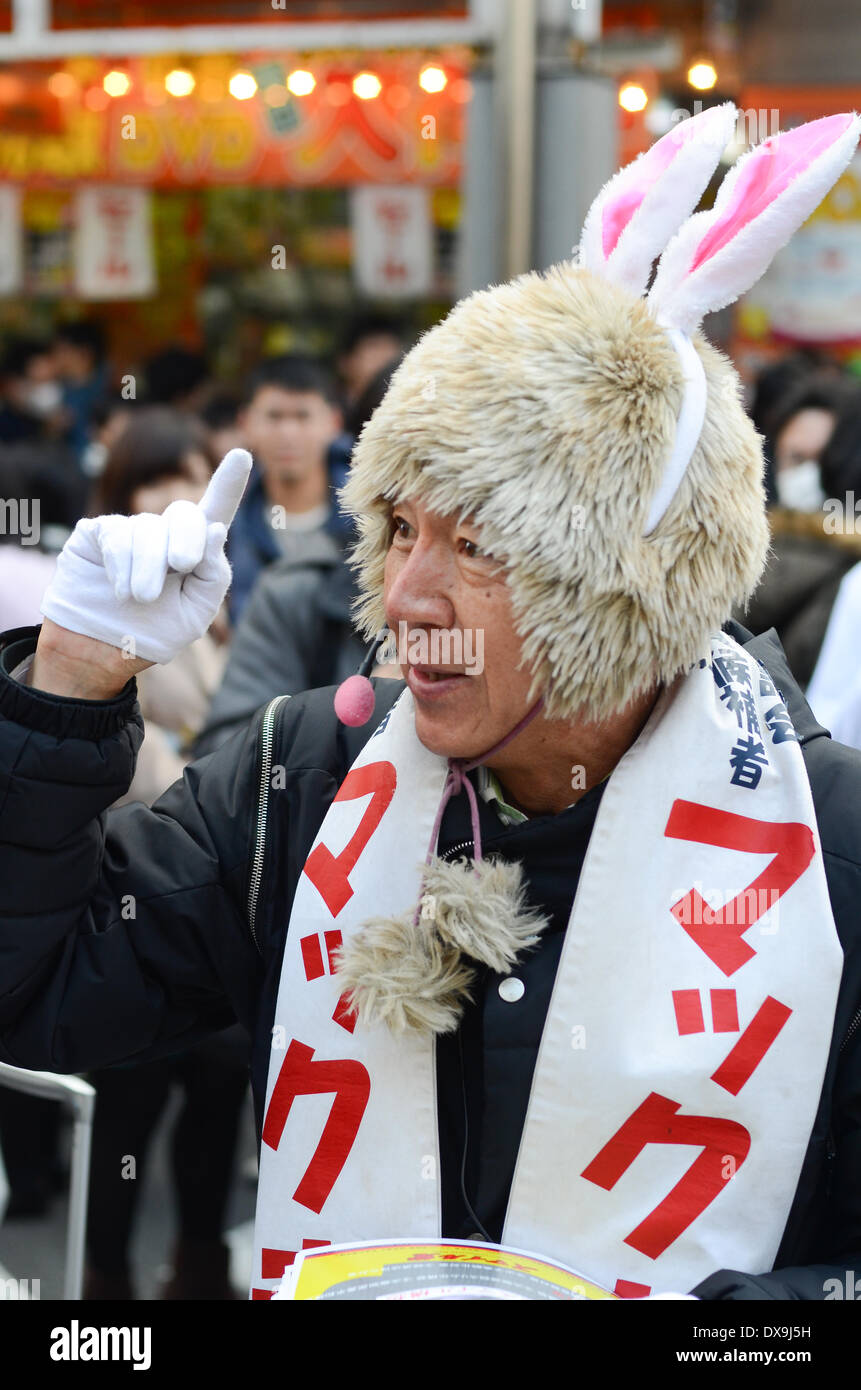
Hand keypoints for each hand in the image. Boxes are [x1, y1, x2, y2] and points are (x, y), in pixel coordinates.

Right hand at [35, 449, 251, 697]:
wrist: (100, 650)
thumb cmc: (151, 633)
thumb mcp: (194, 614)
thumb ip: (214, 575)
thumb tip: (217, 528)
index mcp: (195, 551)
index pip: (215, 511)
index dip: (228, 483)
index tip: (242, 455)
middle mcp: (165, 534)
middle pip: (186, 515)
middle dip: (187, 542)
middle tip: (181, 567)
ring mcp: (131, 530)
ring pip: (149, 530)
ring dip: (148, 568)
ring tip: (140, 598)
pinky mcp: (98, 533)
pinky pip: (117, 535)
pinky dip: (122, 564)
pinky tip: (119, 588)